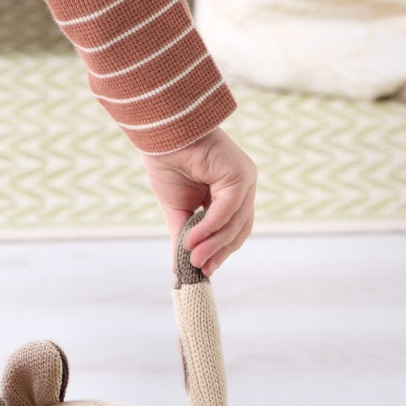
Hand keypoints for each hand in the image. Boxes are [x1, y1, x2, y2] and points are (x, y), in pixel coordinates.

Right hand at [141, 126, 256, 275]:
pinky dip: (209, 228)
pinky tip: (191, 240)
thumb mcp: (177, 210)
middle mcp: (243, 185)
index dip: (220, 252)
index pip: (233, 230)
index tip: (204, 272)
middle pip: (239, 230)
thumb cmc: (168, 163)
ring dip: (213, 244)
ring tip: (192, 259)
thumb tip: (182, 268)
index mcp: (231, 193)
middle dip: (219, 252)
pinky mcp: (240, 174)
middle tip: (199, 270)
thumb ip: (184, 236)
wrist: (160, 133)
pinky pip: (226, 210)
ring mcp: (244, 179)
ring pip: (234, 224)